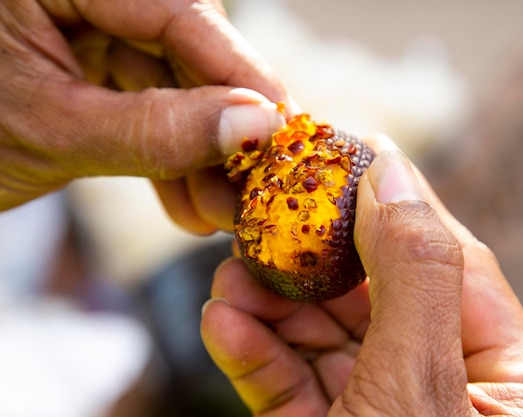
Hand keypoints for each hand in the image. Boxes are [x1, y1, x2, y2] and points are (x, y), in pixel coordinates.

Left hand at [0, 0, 288, 232]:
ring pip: (171, 82)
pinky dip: (167, 156)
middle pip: (184, 46)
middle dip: (220, 126)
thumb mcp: (55, 134)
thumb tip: (257, 126)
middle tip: (254, 187)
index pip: (176, 9)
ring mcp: (84, 22)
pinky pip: (146, 101)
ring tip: (218, 214)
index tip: (284, 126)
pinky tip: (186, 205)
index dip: (240, 71)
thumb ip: (158, 130)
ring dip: (198, 154)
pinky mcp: (88, 59)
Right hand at [201, 135, 522, 415]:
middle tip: (263, 218)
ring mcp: (385, 414)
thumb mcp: (424, 389)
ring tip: (231, 277)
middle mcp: (449, 395)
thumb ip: (414, 277)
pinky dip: (256, 358)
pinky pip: (292, 391)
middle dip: (311, 261)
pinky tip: (224, 323)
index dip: (393, 202)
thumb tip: (392, 172)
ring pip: (325, 344)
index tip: (340, 152)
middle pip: (375, 299)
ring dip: (269, 308)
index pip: (449, 265)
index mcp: (510, 384)